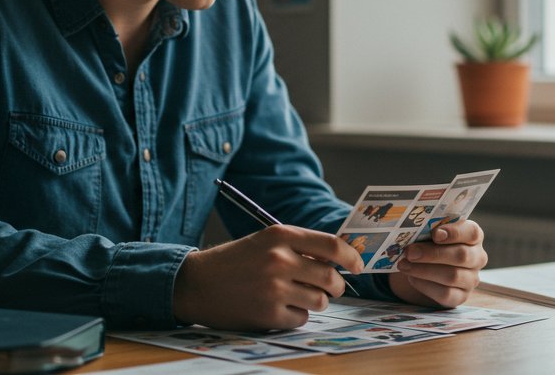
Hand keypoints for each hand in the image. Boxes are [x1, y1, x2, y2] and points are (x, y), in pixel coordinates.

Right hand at [172, 224, 363, 330]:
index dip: (351, 257)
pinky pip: (301, 319)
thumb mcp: (265, 242)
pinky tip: (277, 308)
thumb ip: (299, 247)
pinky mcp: (268, 314)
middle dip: (335, 286)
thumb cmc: (235, 261)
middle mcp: (279, 259)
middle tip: (328, 288)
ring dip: (315, 302)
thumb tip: (339, 259)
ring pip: (320, 301)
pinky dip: (295, 316)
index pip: (331, 245)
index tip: (358, 266)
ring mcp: (274, 288)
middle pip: (331, 277)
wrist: (196, 283)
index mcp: (280, 235)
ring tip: (297, 297)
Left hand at [388, 220, 487, 307]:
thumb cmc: (430, 243)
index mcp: (473, 236)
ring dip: (424, 270)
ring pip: (453, 276)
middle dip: (432, 254)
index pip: (472, 232)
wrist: (426, 266)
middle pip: (461, 256)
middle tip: (410, 252)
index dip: (455, 233)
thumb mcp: (431, 232)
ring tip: (404, 265)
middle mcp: (477, 258)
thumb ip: (428, 228)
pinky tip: (411, 278)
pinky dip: (425, 285)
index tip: (435, 234)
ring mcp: (471, 279)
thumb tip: (411, 229)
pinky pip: (445, 294)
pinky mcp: (461, 297)